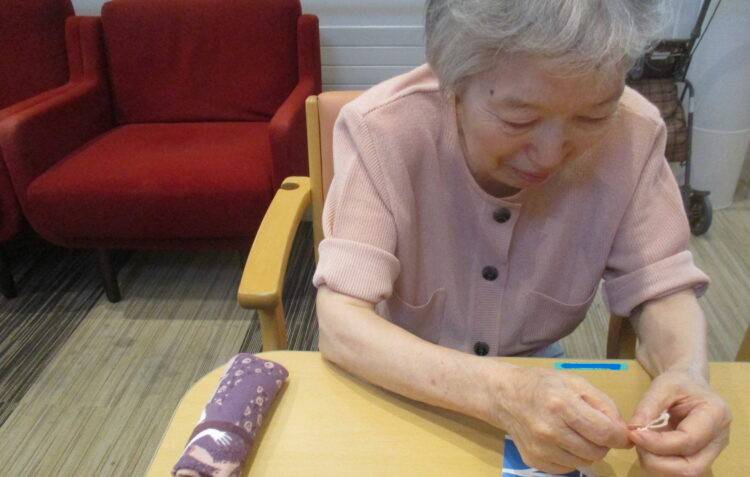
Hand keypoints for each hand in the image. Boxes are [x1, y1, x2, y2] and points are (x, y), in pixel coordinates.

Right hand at [492, 366, 630, 473]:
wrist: (505, 396)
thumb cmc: (544, 385)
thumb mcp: (576, 383)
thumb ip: (604, 405)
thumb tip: (622, 432)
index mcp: (561, 405)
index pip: (605, 432)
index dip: (619, 436)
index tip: (620, 434)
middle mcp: (549, 430)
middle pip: (597, 451)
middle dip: (602, 442)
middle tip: (592, 428)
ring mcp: (540, 448)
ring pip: (584, 462)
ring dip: (587, 450)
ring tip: (575, 432)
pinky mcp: (534, 461)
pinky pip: (568, 467)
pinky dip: (571, 457)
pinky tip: (561, 440)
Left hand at [627, 369, 730, 475]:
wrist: (690, 385)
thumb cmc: (678, 383)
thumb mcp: (661, 386)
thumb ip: (647, 407)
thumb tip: (632, 430)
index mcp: (715, 415)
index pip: (688, 440)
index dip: (658, 443)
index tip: (634, 434)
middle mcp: (719, 439)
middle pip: (691, 467)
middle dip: (658, 462)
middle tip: (637, 443)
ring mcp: (712, 452)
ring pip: (686, 473)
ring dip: (657, 465)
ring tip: (642, 444)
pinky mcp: (700, 458)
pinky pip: (680, 470)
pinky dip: (660, 465)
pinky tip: (649, 449)